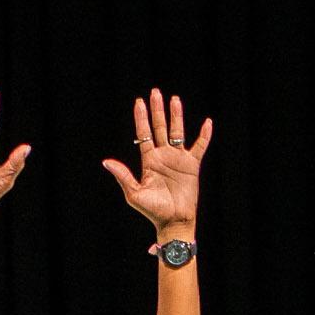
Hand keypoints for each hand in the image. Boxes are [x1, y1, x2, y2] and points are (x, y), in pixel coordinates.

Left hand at [100, 89, 211, 238]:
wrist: (173, 221)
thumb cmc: (153, 210)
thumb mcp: (134, 193)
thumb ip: (123, 176)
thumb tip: (106, 161)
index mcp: (149, 161)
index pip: (144, 134)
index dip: (141, 118)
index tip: (139, 102)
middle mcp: (163, 156)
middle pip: (160, 128)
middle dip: (157, 110)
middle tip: (155, 92)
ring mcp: (178, 159)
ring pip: (177, 132)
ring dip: (176, 116)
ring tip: (174, 99)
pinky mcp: (192, 166)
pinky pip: (200, 147)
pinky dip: (204, 135)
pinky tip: (207, 123)